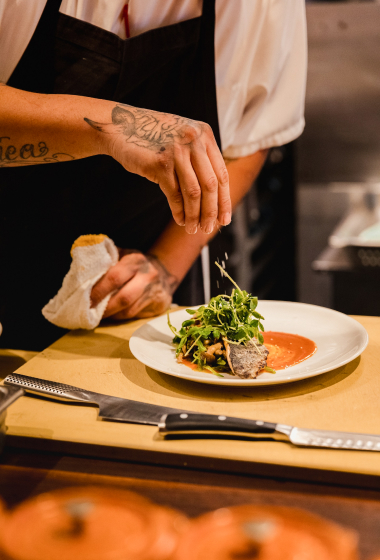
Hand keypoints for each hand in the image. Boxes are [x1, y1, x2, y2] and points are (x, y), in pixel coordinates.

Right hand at [84, 104, 230, 233]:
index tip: (224, 220)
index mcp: (205, 134)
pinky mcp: (160, 163)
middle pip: (211, 185)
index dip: (224, 200)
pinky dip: (179, 211)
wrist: (119, 126)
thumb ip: (199, 159)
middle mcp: (194, 140)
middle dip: (211, 212)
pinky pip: (175, 194)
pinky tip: (179, 220)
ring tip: (193, 229)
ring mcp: (177, 151)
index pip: (221, 174)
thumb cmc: (152, 138)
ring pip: (194, 192)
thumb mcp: (182, 140)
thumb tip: (214, 198)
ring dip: (195, 215)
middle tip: (208, 228)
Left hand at [90, 250, 178, 319]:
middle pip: (124, 298)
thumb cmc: (136, 264)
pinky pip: (136, 316)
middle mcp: (148, 276)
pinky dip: (120, 317)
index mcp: (136, 260)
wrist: (165, 272)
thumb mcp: (123, 255)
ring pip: (129, 311)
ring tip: (97, 316)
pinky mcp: (159, 306)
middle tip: (89, 312)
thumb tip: (80, 272)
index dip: (98, 291)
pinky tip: (112, 315)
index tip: (85, 300)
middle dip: (104, 308)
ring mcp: (155, 292)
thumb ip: (105, 261)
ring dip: (111, 315)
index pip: (115, 277)